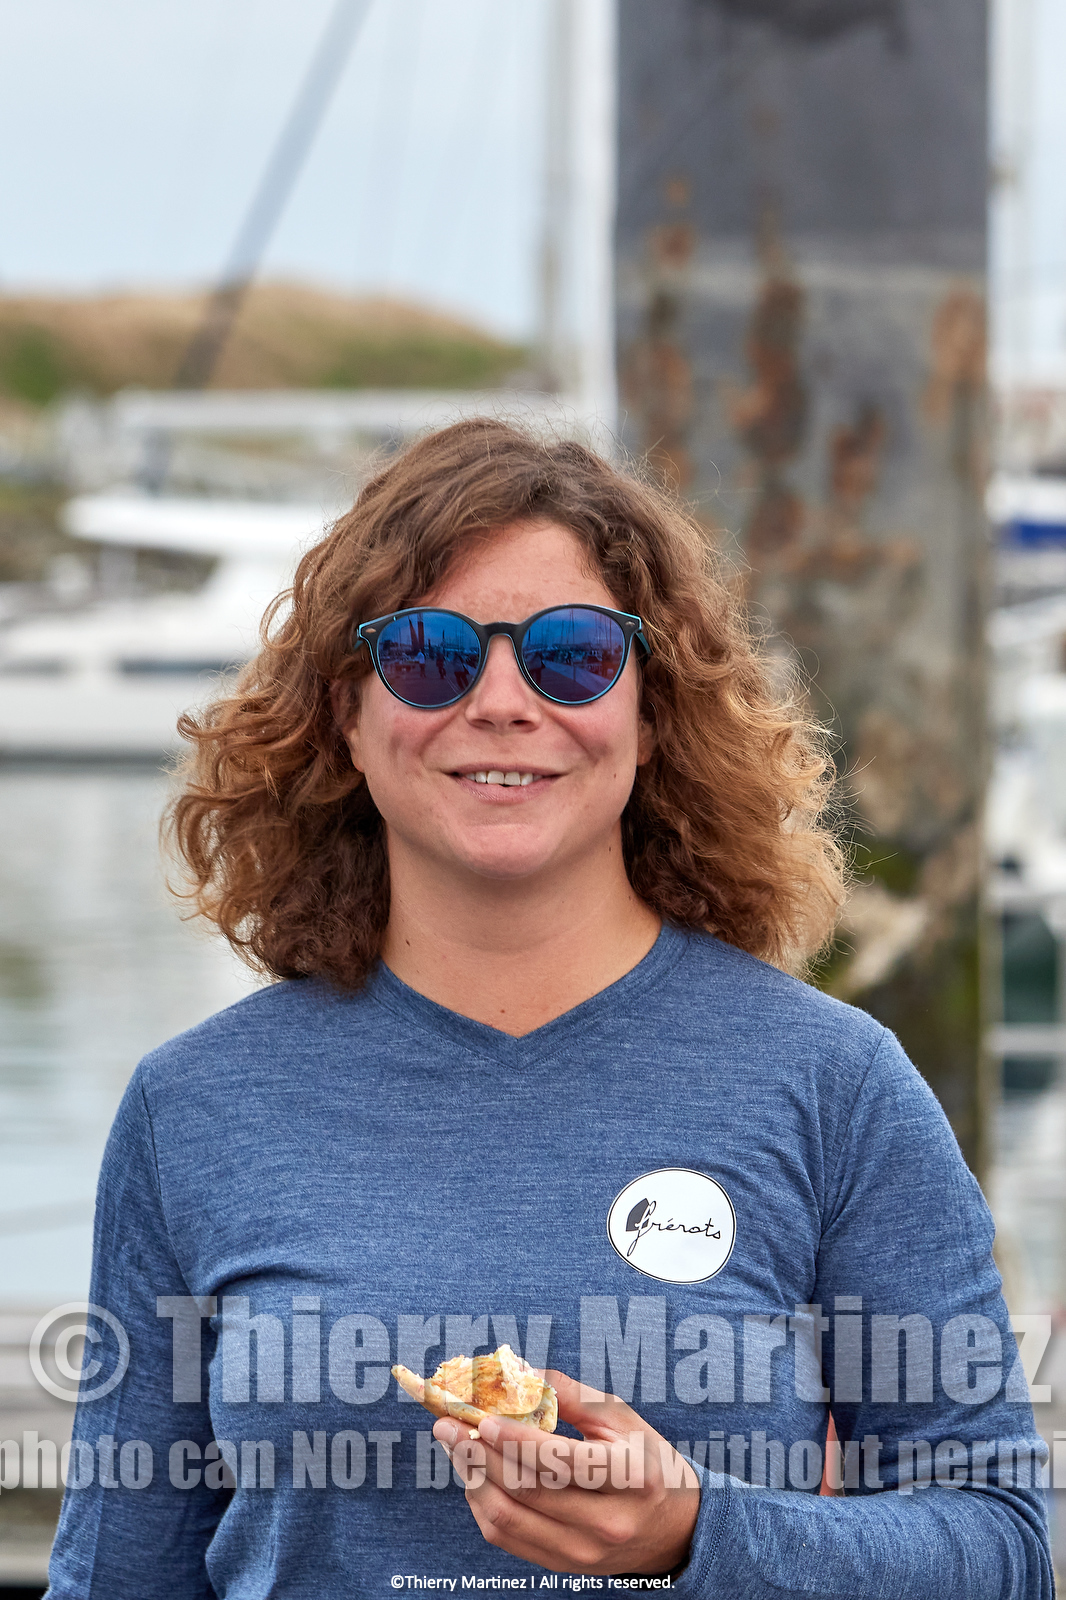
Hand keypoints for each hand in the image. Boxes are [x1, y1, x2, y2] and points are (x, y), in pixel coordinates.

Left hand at [432, 1370, 699, 1575]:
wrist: (675, 1529)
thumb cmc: (645, 1460)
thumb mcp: (620, 1417)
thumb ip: (570, 1394)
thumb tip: (520, 1373)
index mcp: (629, 1475)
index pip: (561, 1460)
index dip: (516, 1439)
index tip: (482, 1418)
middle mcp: (606, 1521)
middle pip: (527, 1489)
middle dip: (480, 1454)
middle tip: (449, 1426)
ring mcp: (583, 1551)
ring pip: (510, 1517)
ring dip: (473, 1479)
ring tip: (456, 1448)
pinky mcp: (564, 1566)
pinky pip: (509, 1539)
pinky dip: (483, 1506)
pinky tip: (475, 1477)